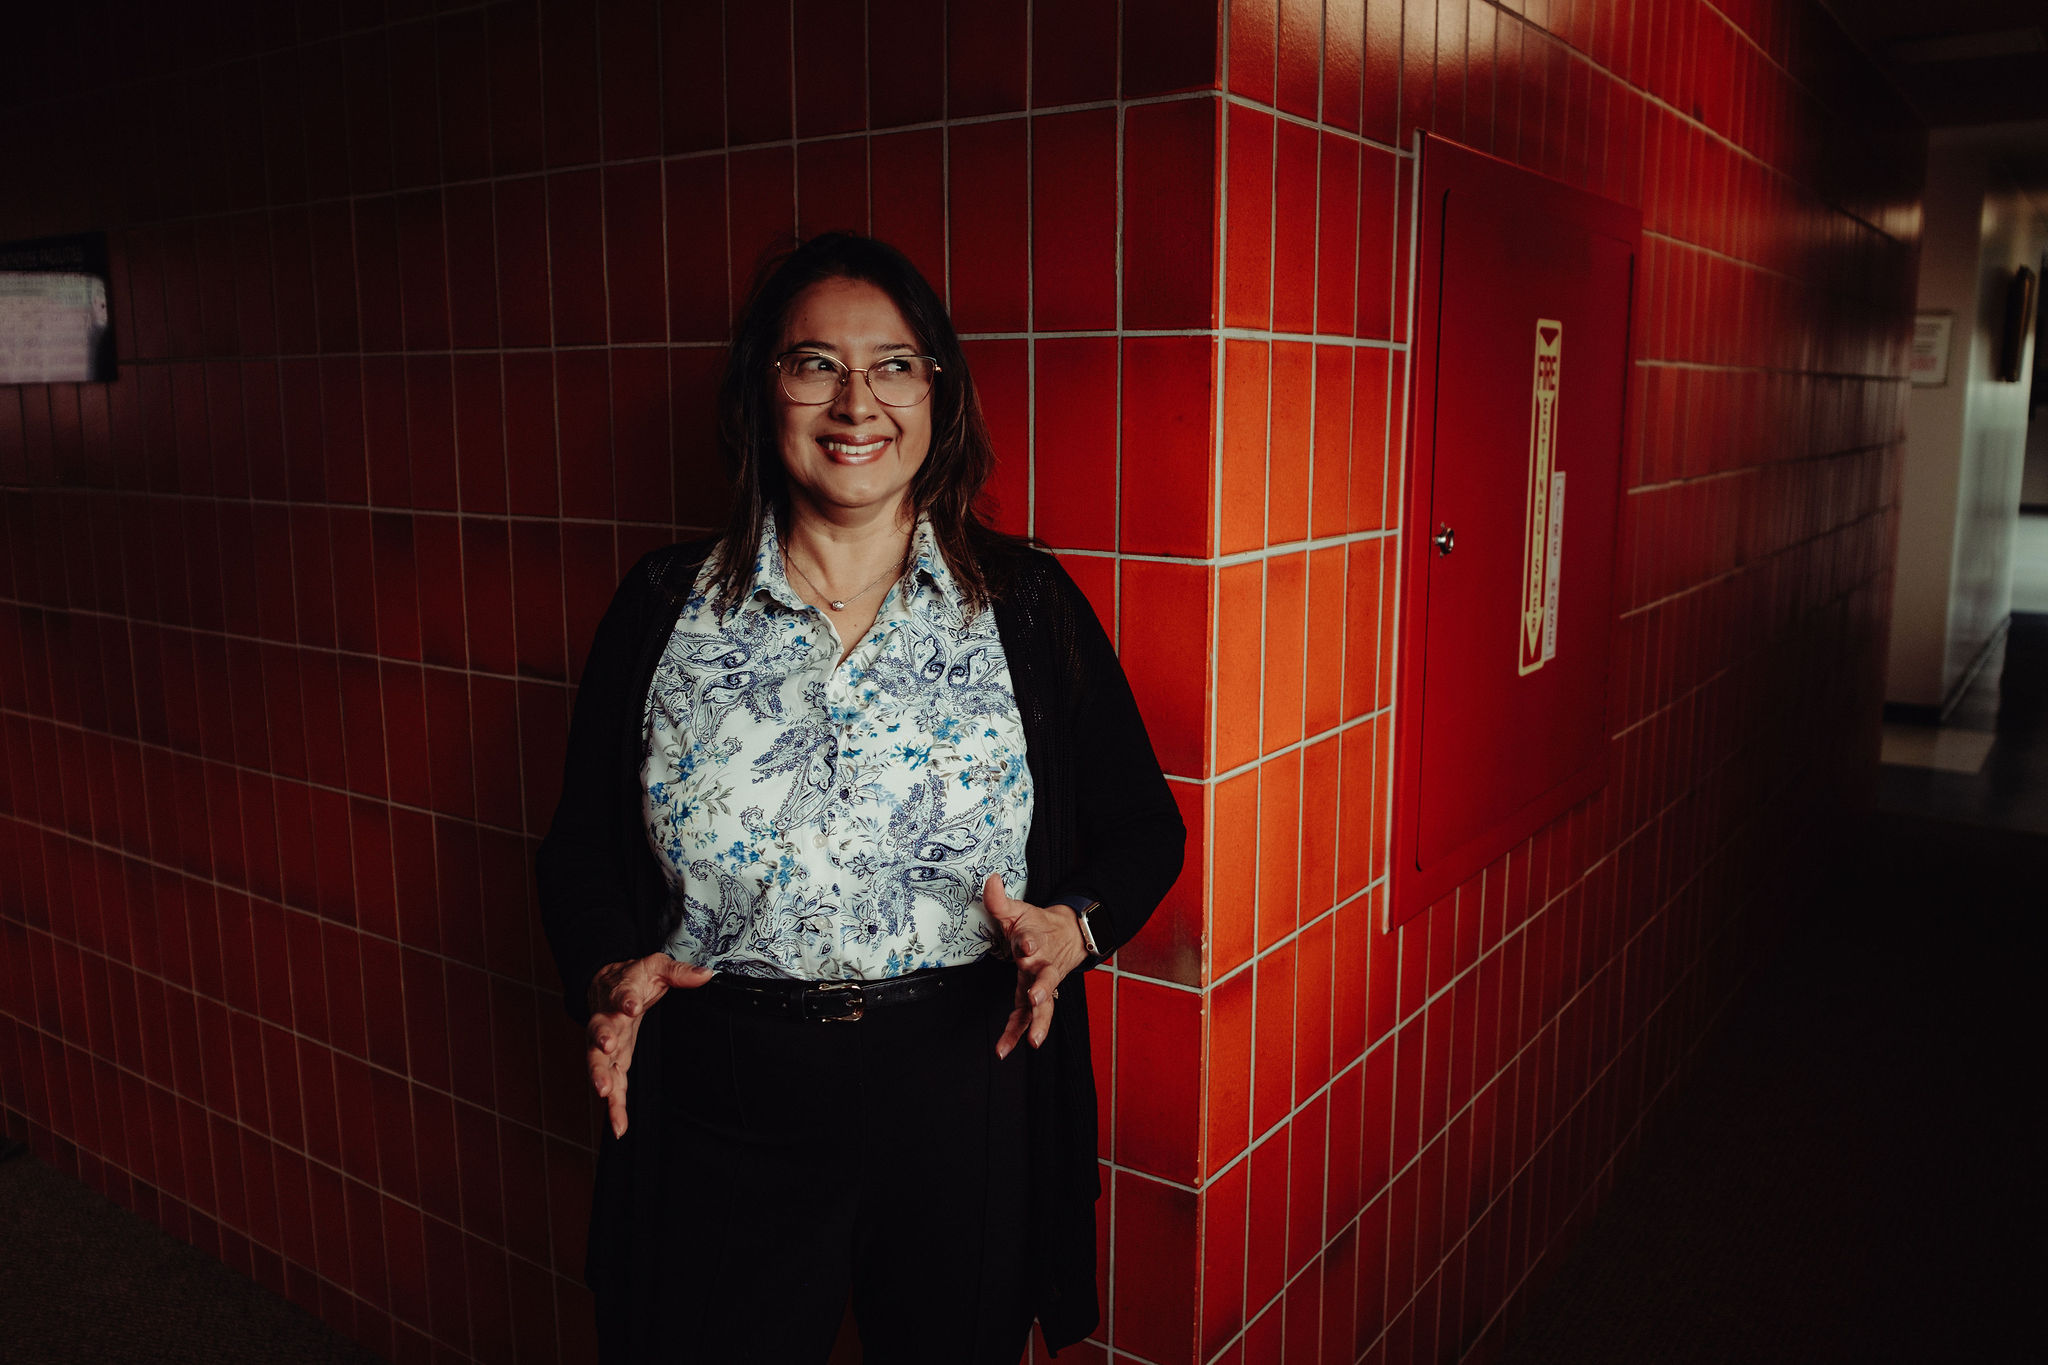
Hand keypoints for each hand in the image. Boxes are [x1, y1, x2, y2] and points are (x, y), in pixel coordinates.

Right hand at [585, 953, 713, 1137]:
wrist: (606, 984)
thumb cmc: (634, 978)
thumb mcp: (658, 967)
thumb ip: (679, 973)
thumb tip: (707, 975)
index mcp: (621, 994)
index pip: (622, 995)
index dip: (625, 1000)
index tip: (631, 1006)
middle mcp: (608, 1020)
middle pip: (599, 1030)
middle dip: (602, 1040)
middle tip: (607, 1046)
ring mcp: (606, 1044)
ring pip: (598, 1061)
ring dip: (600, 1076)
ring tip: (604, 1092)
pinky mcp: (613, 1062)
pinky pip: (611, 1085)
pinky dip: (613, 1105)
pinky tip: (619, 1126)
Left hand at [984, 874, 1087, 1059]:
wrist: (1069, 936)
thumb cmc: (1037, 925)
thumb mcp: (1018, 911)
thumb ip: (1000, 900)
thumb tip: (989, 879)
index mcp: (1037, 940)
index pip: (1034, 940)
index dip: (1030, 943)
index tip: (1027, 946)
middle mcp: (1043, 965)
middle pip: (1046, 977)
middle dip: (1042, 988)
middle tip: (1036, 997)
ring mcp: (1043, 984)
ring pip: (1045, 1005)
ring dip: (1039, 1022)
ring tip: (1033, 1040)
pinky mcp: (1037, 999)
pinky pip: (1028, 1019)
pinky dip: (1016, 1034)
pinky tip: (1004, 1049)